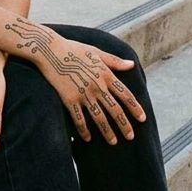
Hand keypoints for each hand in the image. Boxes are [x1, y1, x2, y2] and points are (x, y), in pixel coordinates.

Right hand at [5, 18, 144, 144]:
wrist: (49, 50)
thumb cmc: (73, 48)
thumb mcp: (96, 51)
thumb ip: (114, 61)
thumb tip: (132, 64)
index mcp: (105, 74)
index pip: (125, 95)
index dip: (135, 108)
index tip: (142, 119)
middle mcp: (97, 86)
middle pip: (115, 110)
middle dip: (124, 125)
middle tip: (131, 137)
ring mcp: (83, 94)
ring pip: (99, 118)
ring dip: (107, 131)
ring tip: (113, 142)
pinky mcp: (69, 99)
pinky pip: (79, 119)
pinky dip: (84, 130)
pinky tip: (87, 138)